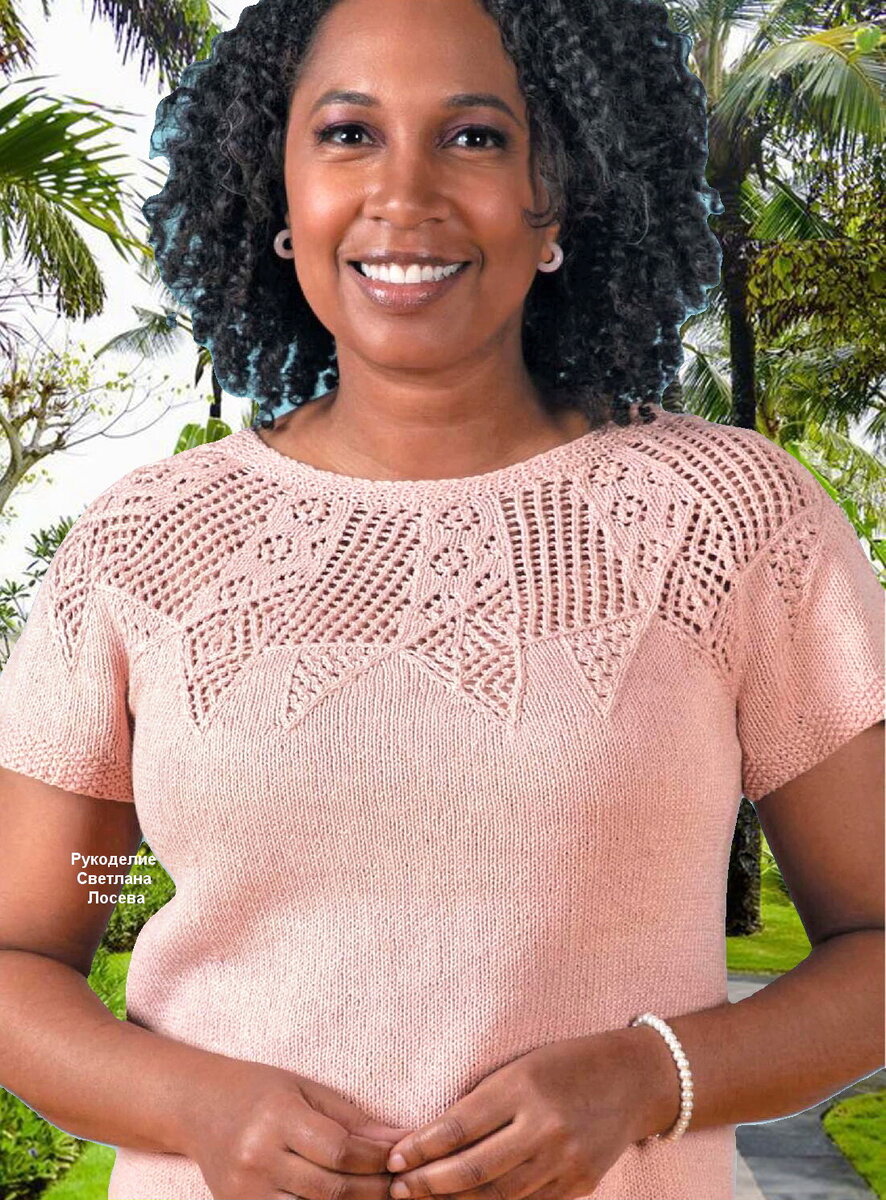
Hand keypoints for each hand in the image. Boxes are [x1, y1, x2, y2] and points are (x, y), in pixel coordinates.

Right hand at [184, 1055, 412, 1199]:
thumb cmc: (258, 1090)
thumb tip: (401, 1140)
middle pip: (330, 1189)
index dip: (376, 1160)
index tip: (400, 1158)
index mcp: (278, 1117)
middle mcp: (258, 1158)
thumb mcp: (306, 1089)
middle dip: (373, 1191)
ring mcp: (244, 1191)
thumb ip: (353, 1119)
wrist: (197, 1105)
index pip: (340, 1151)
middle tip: (399, 1186)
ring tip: (375, 1196)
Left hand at [382, 1030, 657, 1199]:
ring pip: (499, 1196)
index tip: (394, 1158)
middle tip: (399, 1189)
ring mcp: (565, 1159)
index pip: (460, 1125)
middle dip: (430, 1184)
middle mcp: (545, 1124)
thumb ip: (482, 1101)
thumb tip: (429, 1138)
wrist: (633, 1079)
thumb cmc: (565, 1064)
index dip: (422, 1147)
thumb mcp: (520, 1066)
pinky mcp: (580, 1183)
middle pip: (475, 1168)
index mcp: (524, 1085)